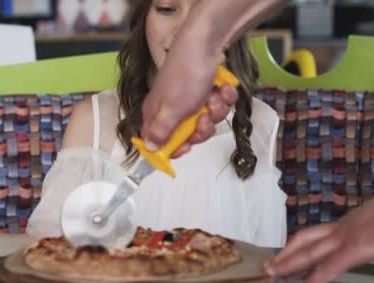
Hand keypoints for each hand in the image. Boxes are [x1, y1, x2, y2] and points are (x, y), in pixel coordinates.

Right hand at [141, 33, 236, 157]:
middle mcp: (171, 108)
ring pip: (206, 121)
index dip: (175, 148)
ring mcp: (190, 100)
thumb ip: (161, 132)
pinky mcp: (206, 91)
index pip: (159, 142)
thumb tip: (150, 149)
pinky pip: (217, 106)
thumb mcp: (172, 109)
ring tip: (214, 96)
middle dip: (202, 128)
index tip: (188, 146)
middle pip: (188, 135)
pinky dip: (223, 98)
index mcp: (157, 114)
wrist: (205, 42)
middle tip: (204, 117)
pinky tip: (221, 88)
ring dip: (215, 111)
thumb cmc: (185, 73)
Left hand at [265, 186, 373, 282]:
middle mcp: (340, 231)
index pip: (316, 237)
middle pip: (304, 242)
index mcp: (347, 227)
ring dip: (288, 264)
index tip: (287, 258)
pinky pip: (329, 267)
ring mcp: (344, 239)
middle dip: (285, 255)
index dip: (300, 248)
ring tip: (271, 275)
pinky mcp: (355, 249)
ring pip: (308, 253)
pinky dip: (314, 279)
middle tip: (269, 267)